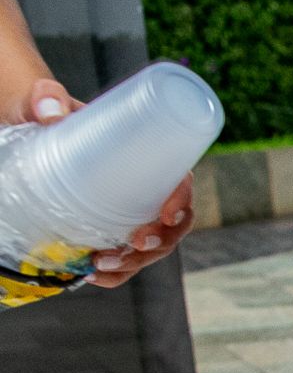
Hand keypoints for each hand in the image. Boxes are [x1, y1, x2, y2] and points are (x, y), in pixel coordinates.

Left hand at [8, 81, 194, 285]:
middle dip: (159, 242)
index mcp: (146, 156)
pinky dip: (113, 272)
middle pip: (171, 225)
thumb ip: (47, 97)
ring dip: (134, 263)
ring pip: (149, 247)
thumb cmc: (47, 108)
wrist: (29, 124)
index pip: (180, 183)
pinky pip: (122, 257)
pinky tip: (92, 275)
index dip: (183, 202)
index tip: (168, 215)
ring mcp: (127, 212)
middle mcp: (144, 189)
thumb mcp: (46, 100)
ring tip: (102, 266)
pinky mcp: (107, 227)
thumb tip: (49, 111)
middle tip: (134, 245)